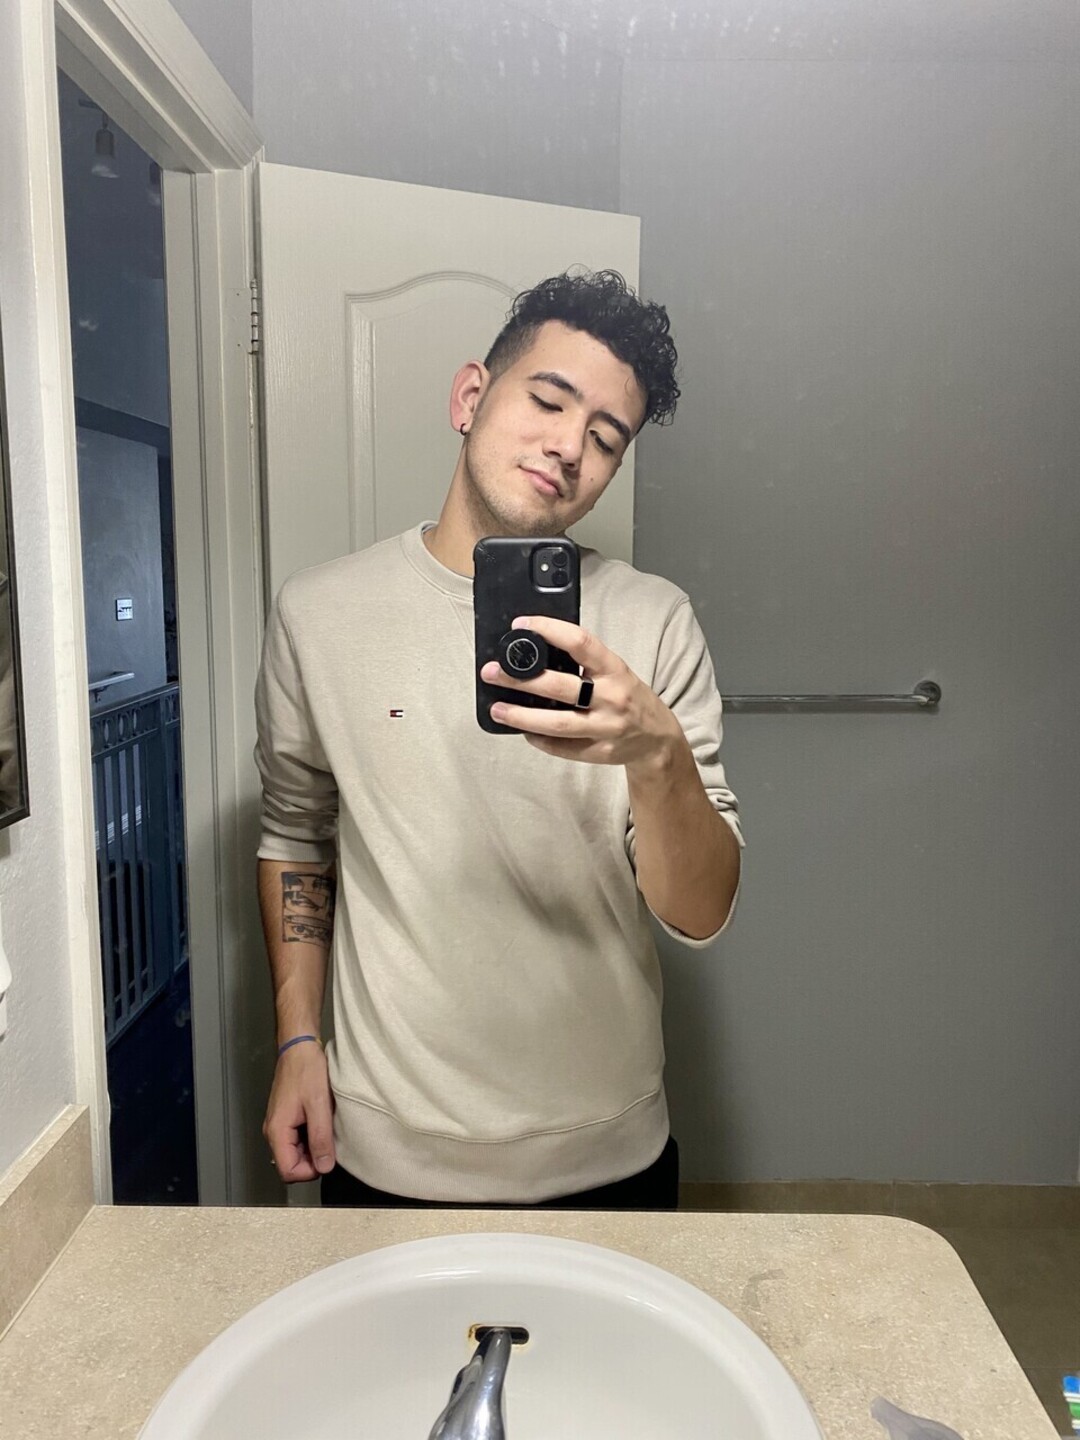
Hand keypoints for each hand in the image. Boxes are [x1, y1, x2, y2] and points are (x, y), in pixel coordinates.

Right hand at [263, 1041, 335, 1181]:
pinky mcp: (286, 1119)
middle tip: (330, 1141)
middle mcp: (273, 1132)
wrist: (299, 1047)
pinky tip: (322, 1123)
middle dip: (312, 1160)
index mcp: (277, 1131)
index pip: (288, 1171)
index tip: (327, 1157)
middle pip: (291, 1164)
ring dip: (313, 1148)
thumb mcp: (319, 1104)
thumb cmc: (308, 1071)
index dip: (309, 1171)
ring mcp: (279, 1126)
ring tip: (327, 1128)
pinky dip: (311, 1138)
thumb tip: (324, 1168)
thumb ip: (320, 1137)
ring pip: (295, 1153)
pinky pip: (297, 1140)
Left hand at [481, 614, 682, 769]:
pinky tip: (523, 731)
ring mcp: (606, 728)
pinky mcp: (599, 752)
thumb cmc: (630, 697)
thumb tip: (537, 649)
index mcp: (615, 669)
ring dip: (522, 716)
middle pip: (561, 687)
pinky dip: (539, 740)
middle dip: (521, 679)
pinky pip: (562, 747)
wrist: (658, 739)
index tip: (521, 625)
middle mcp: (612, 697)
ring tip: (497, 708)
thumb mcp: (615, 672)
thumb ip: (584, 662)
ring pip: (558, 723)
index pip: (580, 642)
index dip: (549, 630)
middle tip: (492, 672)